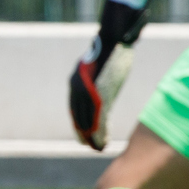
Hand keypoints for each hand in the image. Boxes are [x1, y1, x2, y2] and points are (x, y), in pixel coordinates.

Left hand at [69, 0, 147, 150]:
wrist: (113, 39)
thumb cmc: (110, 50)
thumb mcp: (100, 67)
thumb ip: (96, 79)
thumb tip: (101, 83)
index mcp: (76, 81)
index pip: (75, 108)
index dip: (80, 122)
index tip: (84, 134)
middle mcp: (77, 88)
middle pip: (79, 117)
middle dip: (84, 133)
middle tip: (90, 145)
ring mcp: (88, 92)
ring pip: (88, 121)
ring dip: (93, 137)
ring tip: (98, 148)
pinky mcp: (99, 95)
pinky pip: (98, 120)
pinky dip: (100, 133)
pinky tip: (103, 142)